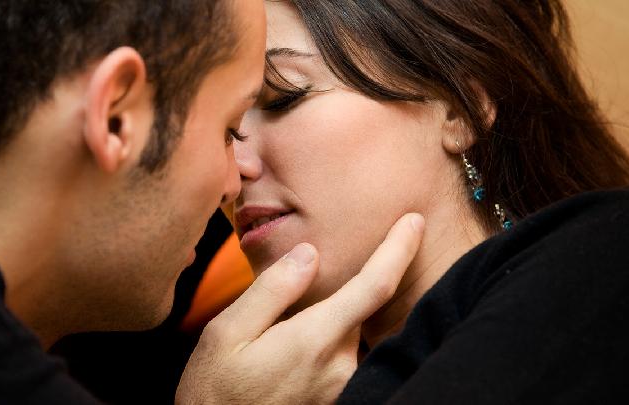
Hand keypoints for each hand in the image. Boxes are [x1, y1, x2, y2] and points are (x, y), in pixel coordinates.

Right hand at [176, 213, 424, 404]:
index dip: (398, 249)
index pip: (374, 286)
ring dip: (344, 312)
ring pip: (354, 330)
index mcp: (314, 340)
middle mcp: (340, 366)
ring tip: (299, 317)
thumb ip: (271, 290)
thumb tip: (310, 253)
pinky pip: (348, 355)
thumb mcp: (226, 333)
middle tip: (333, 268)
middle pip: (366, 307)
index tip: (414, 221)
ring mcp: (341, 386)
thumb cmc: (214, 391)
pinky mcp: (337, 400)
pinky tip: (302, 340)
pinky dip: (337, 334)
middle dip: (360, 279)